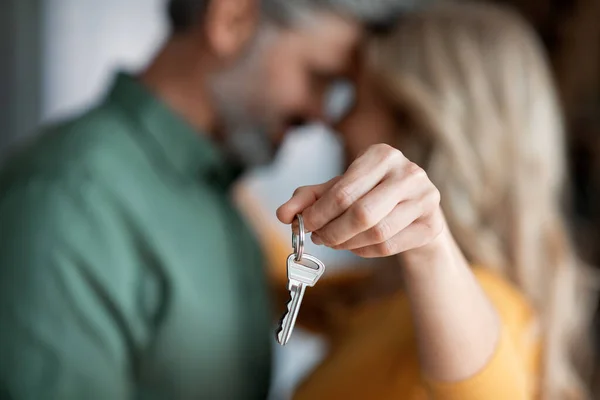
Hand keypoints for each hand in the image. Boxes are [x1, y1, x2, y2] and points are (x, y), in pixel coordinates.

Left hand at [277, 144, 443, 257]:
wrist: (414, 212)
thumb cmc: (371, 195)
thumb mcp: (339, 190)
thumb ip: (309, 198)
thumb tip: (283, 214)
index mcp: (382, 155)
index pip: (343, 190)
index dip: (318, 213)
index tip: (305, 224)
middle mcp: (408, 172)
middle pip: (361, 213)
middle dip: (332, 231)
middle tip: (318, 238)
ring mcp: (426, 198)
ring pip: (376, 232)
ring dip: (347, 243)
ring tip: (333, 241)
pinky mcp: (432, 225)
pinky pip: (389, 246)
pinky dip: (364, 251)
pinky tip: (355, 246)